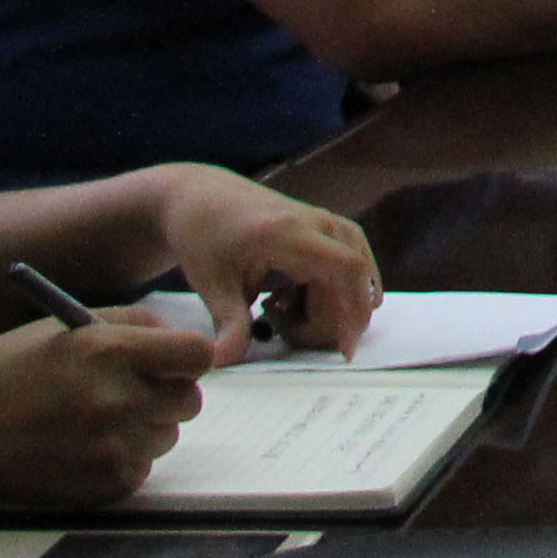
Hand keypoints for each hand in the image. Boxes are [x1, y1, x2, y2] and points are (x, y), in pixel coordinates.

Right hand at [0, 317, 215, 508]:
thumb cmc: (5, 374)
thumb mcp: (65, 328)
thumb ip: (131, 324)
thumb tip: (179, 336)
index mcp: (107, 352)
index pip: (196, 354)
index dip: (187, 356)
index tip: (173, 359)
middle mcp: (116, 401)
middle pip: (190, 399)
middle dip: (169, 392)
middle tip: (134, 390)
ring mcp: (111, 448)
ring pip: (167, 434)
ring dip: (146, 427)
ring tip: (96, 419)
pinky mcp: (105, 486)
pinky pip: (142, 467)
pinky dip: (124, 458)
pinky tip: (83, 447)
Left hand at [152, 172, 379, 360]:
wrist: (199, 195)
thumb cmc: (202, 235)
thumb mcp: (210, 282)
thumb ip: (228, 322)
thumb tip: (224, 362)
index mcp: (289, 233)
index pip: (346, 268)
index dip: (355, 310)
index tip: (344, 349)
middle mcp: (316, 222)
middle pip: (354, 276)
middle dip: (337, 316)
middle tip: (292, 335)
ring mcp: (323, 220)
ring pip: (357, 267)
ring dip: (338, 301)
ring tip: (293, 315)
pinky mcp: (323, 224)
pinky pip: (348, 259)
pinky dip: (336, 286)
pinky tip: (304, 300)